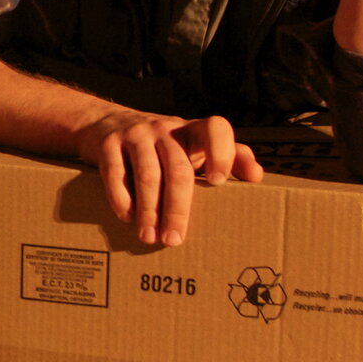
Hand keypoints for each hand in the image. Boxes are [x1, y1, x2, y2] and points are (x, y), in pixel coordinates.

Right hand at [73, 111, 262, 247]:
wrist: (105, 123)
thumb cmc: (162, 144)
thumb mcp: (193, 146)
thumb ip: (229, 157)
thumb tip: (257, 177)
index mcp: (192, 131)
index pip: (215, 128)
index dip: (221, 152)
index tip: (218, 182)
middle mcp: (166, 130)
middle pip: (178, 169)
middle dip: (178, 208)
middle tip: (175, 239)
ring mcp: (136, 134)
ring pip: (147, 174)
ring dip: (149, 210)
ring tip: (149, 237)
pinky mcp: (108, 143)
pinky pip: (115, 173)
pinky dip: (121, 198)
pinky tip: (127, 218)